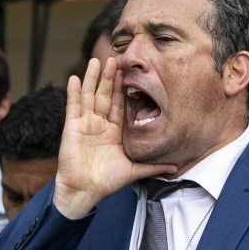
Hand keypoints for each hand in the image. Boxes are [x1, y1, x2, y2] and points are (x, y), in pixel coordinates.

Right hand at [53, 58, 175, 218]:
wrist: (85, 192)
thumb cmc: (107, 182)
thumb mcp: (134, 170)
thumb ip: (154, 166)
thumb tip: (175, 167)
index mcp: (113, 131)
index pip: (119, 104)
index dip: (123, 88)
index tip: (129, 72)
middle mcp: (99, 125)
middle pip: (104, 95)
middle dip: (109, 77)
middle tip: (115, 58)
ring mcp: (84, 124)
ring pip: (89, 96)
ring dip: (92, 78)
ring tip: (96, 60)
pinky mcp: (72, 127)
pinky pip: (73, 106)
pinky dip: (74, 92)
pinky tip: (76, 78)